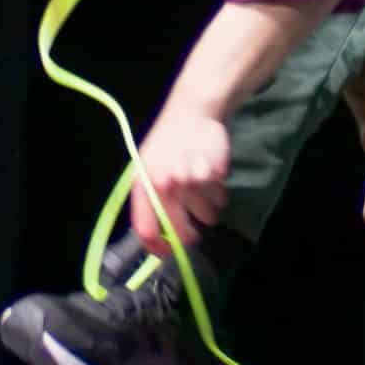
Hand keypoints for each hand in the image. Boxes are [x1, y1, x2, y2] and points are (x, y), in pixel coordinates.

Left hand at [131, 109, 230, 254]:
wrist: (190, 113)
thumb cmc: (165, 144)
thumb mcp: (145, 168)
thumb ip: (148, 200)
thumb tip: (154, 237)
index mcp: (144, 185)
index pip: (146, 230)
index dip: (157, 248)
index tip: (167, 251)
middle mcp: (166, 185)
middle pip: (181, 231)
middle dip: (189, 236)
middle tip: (193, 233)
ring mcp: (191, 179)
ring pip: (207, 216)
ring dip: (208, 210)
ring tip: (202, 191)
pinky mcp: (214, 172)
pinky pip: (220, 198)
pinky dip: (219, 194)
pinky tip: (211, 177)